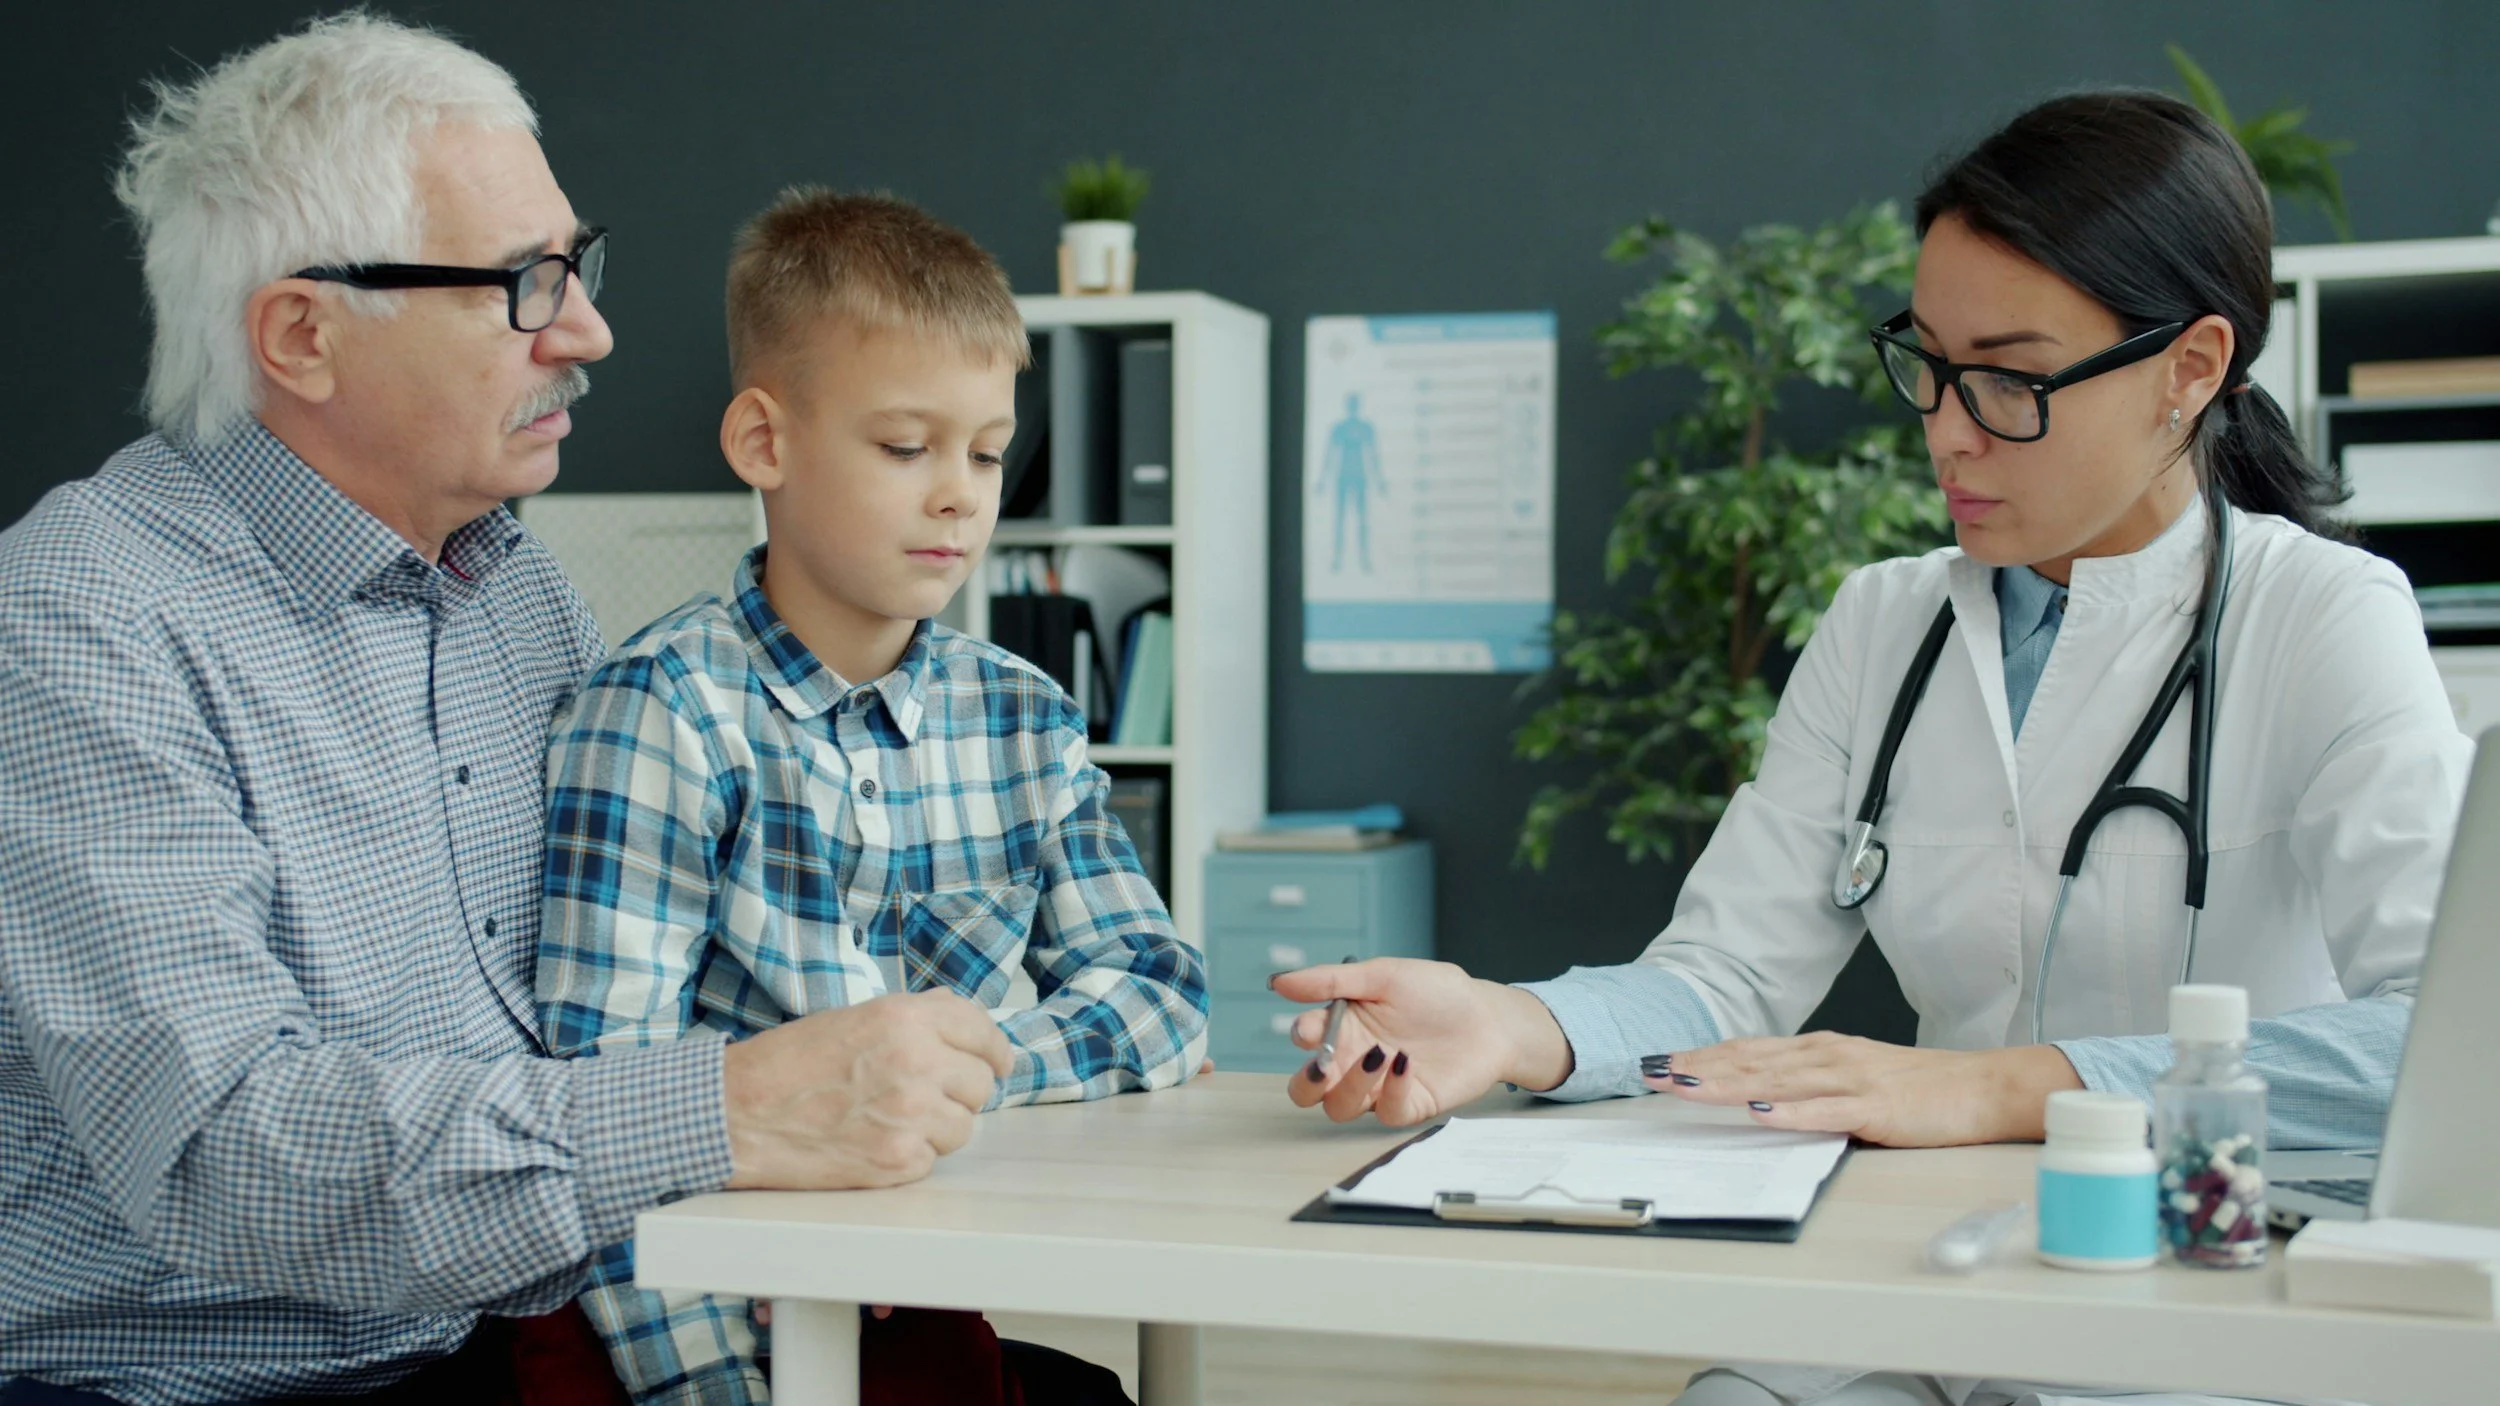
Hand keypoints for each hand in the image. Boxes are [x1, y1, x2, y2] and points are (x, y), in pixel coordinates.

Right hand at [721, 991, 1015, 1188]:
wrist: (737, 1114)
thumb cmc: (788, 1064)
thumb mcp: (856, 1017)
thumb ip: (917, 1016)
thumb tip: (965, 1022)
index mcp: (906, 1019)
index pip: (983, 1033)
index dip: (994, 1050)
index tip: (997, 1061)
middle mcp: (917, 1063)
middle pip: (982, 1084)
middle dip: (960, 1090)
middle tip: (926, 1093)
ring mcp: (910, 1115)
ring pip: (963, 1126)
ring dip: (938, 1125)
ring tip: (891, 1117)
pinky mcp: (898, 1160)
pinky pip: (931, 1159)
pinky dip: (910, 1154)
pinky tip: (872, 1140)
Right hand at [1268, 958, 1573, 1125]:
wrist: (1489, 1016)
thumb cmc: (1437, 992)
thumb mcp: (1383, 975)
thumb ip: (1331, 981)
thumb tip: (1279, 982)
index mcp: (1343, 1028)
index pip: (1306, 1042)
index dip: (1302, 1038)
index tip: (1311, 1028)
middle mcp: (1354, 1062)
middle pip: (1308, 1090)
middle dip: (1307, 1083)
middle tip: (1323, 1065)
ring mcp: (1379, 1087)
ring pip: (1341, 1107)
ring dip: (1351, 1084)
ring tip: (1378, 1054)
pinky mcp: (1409, 1104)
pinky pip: (1386, 1112)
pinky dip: (1390, 1090)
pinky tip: (1404, 1063)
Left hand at [1646, 1032, 2083, 1146]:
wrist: (1984, 1087)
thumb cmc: (1921, 1087)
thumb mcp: (1854, 1078)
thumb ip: (1810, 1084)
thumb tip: (1759, 1095)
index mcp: (1820, 1050)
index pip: (1747, 1050)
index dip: (1701, 1055)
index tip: (1659, 1062)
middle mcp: (1828, 1056)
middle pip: (1751, 1060)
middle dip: (1697, 1067)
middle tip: (1650, 1072)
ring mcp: (1852, 1079)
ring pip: (1777, 1080)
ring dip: (1726, 1083)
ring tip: (1684, 1086)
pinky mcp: (1878, 1106)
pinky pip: (1827, 1110)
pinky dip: (1791, 1111)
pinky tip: (1760, 1110)